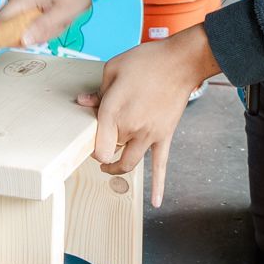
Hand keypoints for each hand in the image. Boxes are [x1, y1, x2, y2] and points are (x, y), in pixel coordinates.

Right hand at [0, 0, 108, 48]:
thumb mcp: (65, 11)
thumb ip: (44, 27)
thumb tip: (24, 41)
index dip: (5, 37)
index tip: (25, 42)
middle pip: (10, 24)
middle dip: (30, 31)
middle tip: (54, 25)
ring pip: (18, 20)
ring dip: (37, 25)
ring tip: (57, 17)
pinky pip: (23, 13)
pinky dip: (38, 18)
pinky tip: (52, 12)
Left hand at [77, 25, 220, 207]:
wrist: (181, 62)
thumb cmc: (146, 61)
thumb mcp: (113, 69)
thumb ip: (97, 91)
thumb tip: (83, 103)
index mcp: (113, 112)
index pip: (97, 147)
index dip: (91, 148)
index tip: (90, 141)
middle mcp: (130, 128)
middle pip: (111, 151)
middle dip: (105, 147)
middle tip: (101, 141)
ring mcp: (149, 135)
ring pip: (130, 163)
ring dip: (118, 167)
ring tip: (110, 166)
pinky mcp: (164, 136)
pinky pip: (161, 166)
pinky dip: (158, 185)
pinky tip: (155, 201)